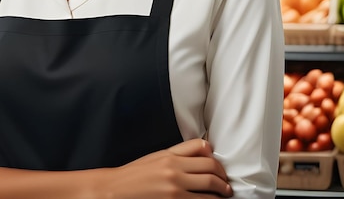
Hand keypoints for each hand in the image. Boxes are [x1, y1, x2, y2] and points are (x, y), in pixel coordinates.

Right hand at [96, 138, 232, 197]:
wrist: (116, 190)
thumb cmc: (135, 175)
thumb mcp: (156, 158)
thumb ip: (178, 154)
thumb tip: (202, 152)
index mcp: (170, 155)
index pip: (201, 149)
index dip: (215, 158)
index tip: (219, 166)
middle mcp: (174, 170)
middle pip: (210, 169)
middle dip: (223, 178)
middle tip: (227, 185)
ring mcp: (175, 189)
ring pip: (210, 189)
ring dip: (221, 193)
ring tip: (225, 195)